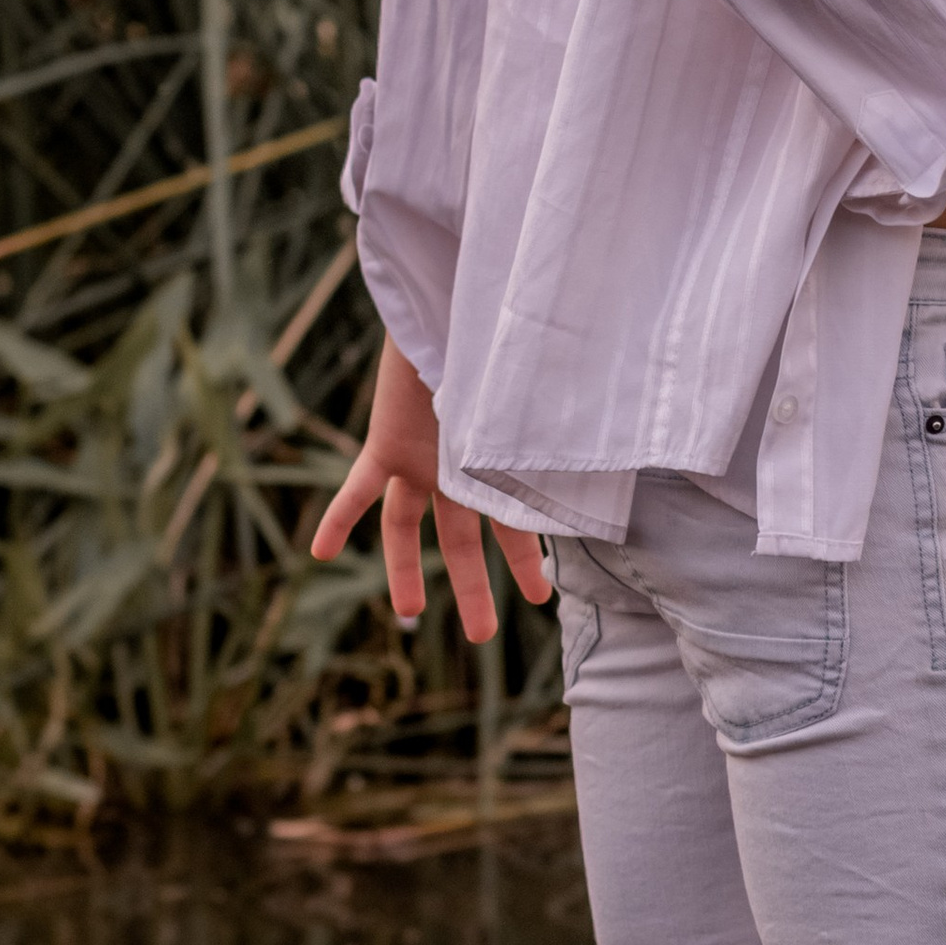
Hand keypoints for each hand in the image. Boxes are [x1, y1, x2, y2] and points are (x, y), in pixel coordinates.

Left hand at [310, 336, 552, 641]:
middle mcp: (457, 466)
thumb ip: (562, 431)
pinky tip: (318, 552)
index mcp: (496, 463)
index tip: (540, 598)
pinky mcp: (386, 444)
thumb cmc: (506, 345)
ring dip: (405, 570)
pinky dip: (338, 519)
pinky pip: (357, 491)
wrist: (456, 307)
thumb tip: (627, 442)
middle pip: (462, 540)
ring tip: (409, 613)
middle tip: (483, 636)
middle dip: (475, 589)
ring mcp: (419, 459)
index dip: (525, 563)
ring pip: (405, 527)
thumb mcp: (537, 398)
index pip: (513, 526)